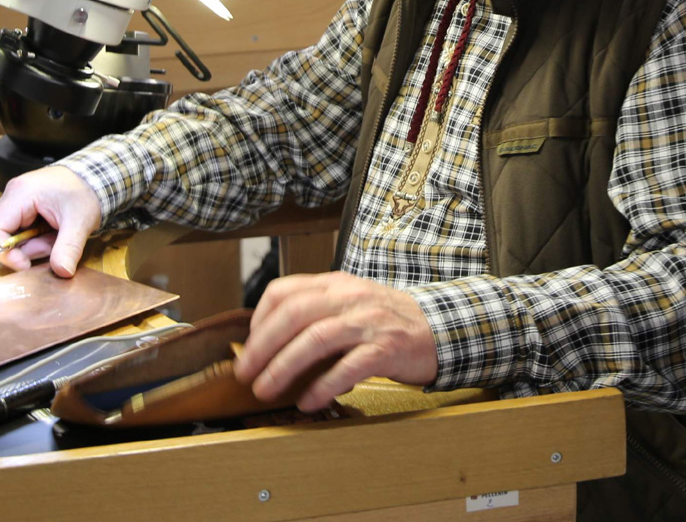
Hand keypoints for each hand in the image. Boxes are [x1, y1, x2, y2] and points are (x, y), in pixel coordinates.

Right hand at [0, 166, 101, 277]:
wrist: (94, 178)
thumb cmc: (85, 191)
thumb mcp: (80, 221)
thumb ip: (68, 248)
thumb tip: (62, 272)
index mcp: (20, 193)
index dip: (5, 252)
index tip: (25, 265)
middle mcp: (13, 196)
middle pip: (1, 235)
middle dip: (25, 249)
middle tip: (50, 246)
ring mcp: (17, 202)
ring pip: (13, 237)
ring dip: (34, 245)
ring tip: (56, 236)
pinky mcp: (24, 210)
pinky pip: (22, 234)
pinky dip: (37, 241)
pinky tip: (53, 234)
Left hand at [234, 272, 438, 412]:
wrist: (441, 328)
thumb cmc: (386, 322)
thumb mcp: (348, 305)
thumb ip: (315, 315)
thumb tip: (270, 344)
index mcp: (333, 284)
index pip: (283, 291)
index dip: (259, 319)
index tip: (249, 346)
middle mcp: (347, 298)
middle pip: (292, 314)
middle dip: (262, 346)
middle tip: (245, 373)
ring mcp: (367, 322)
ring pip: (315, 339)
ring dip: (284, 367)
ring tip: (266, 390)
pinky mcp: (386, 349)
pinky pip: (348, 367)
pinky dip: (323, 385)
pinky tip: (308, 401)